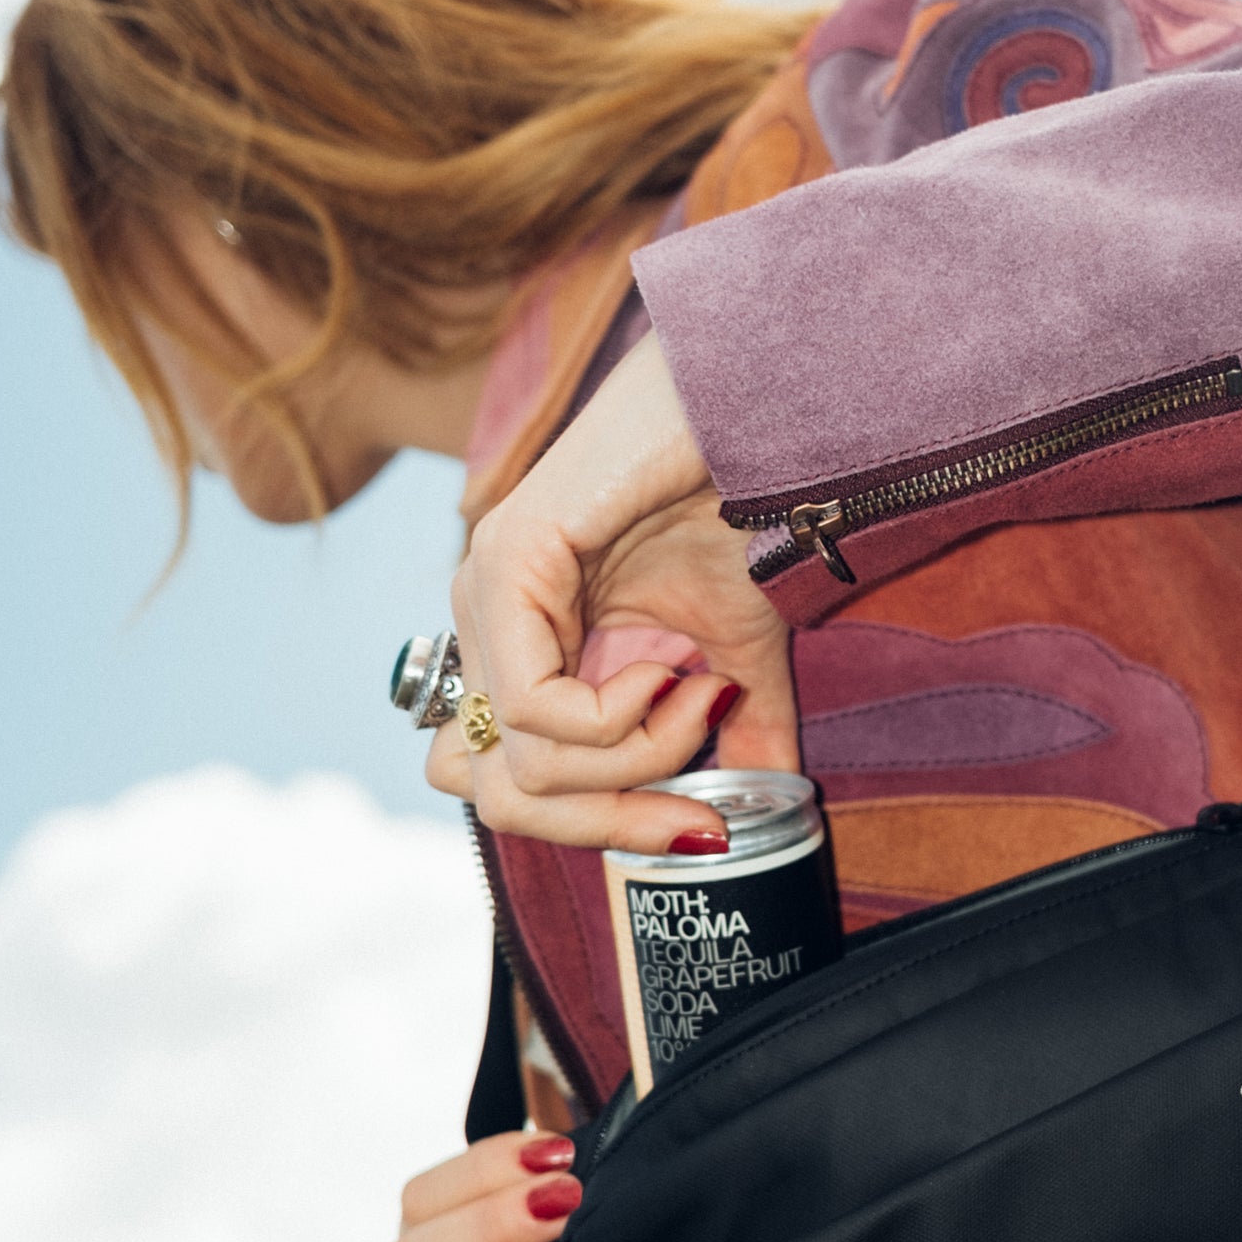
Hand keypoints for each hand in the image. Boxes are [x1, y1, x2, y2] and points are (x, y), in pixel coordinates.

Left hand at [429, 333, 798, 852]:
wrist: (745, 411)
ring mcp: (485, 593)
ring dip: (636, 757)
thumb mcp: (736, 652)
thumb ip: (734, 732)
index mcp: (523, 647)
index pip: (499, 788)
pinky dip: (619, 715)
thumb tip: (756, 811)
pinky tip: (673, 666)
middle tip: (701, 806)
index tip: (702, 827)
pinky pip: (533, 705)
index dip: (593, 829)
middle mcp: (484, 625)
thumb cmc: (732, 507)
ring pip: (521, 765)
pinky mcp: (504, 562)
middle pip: (496, 799)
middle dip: (611, 821)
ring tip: (701, 693)